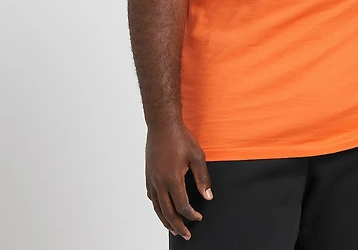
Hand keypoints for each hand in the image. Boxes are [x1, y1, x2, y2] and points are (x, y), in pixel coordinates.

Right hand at [145, 122, 212, 240]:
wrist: (162, 124)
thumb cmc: (180, 137)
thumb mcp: (197, 156)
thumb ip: (203, 178)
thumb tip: (208, 196)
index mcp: (172, 179)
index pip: (182, 206)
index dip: (191, 215)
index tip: (198, 218)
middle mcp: (159, 183)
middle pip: (167, 212)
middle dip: (177, 226)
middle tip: (185, 235)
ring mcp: (152, 179)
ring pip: (156, 207)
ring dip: (165, 220)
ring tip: (172, 228)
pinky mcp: (148, 174)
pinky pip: (151, 196)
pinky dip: (157, 207)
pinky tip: (161, 208)